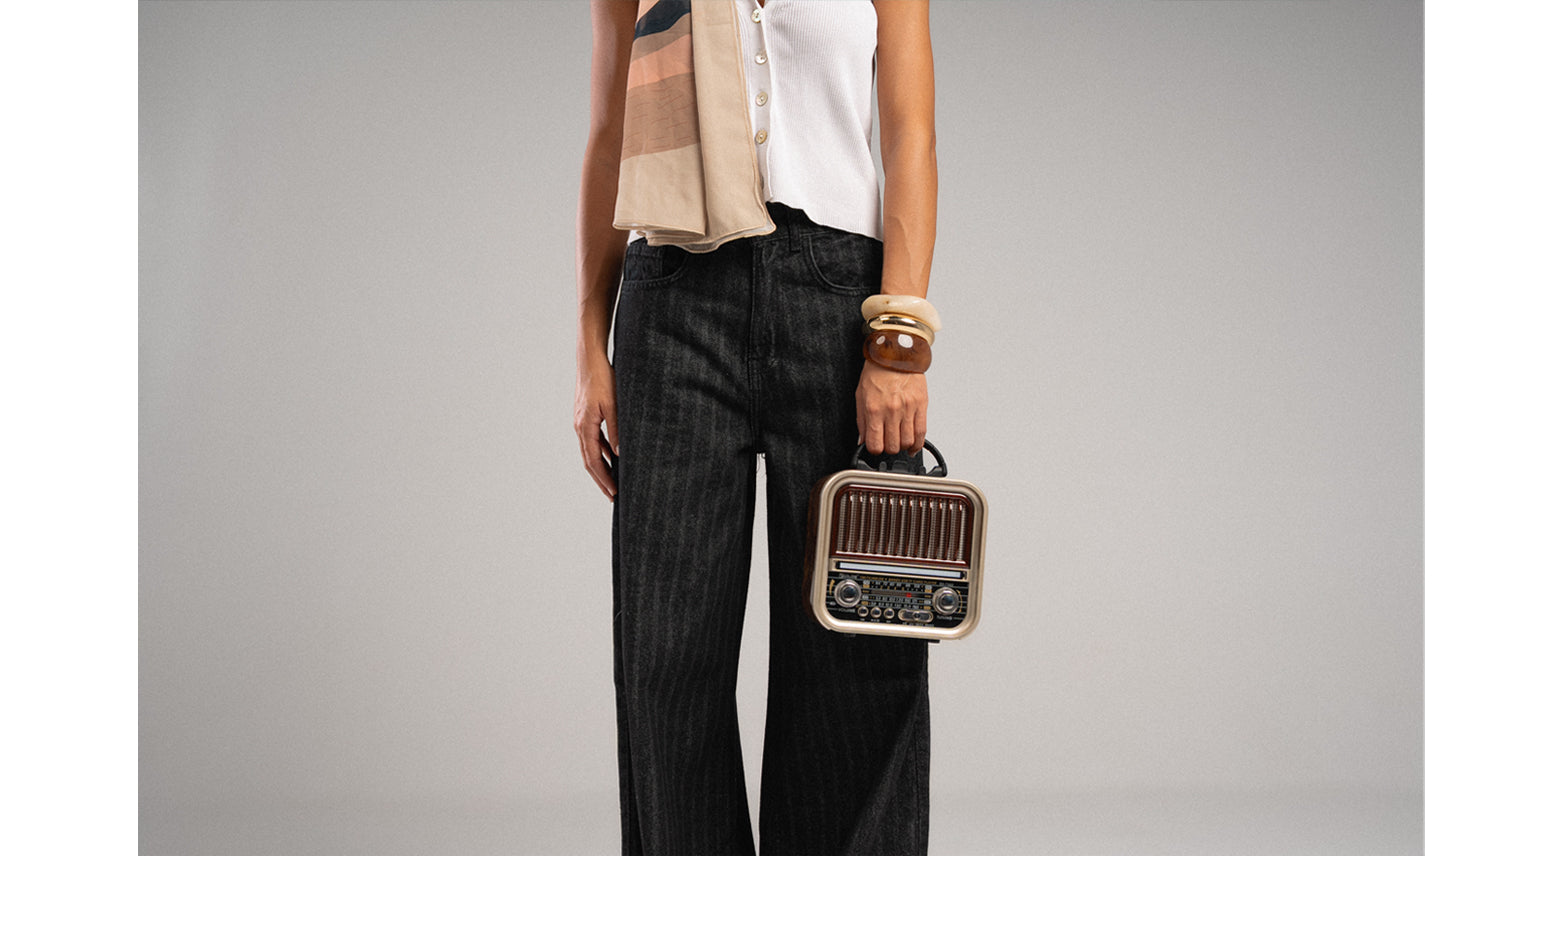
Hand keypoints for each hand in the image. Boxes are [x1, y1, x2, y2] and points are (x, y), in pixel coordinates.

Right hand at [574, 354, 618, 499]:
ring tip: (613, 480)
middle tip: (612, 496)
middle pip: (589, 461)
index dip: (604, 478)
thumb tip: (620, 454)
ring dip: (601, 467)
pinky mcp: (586, 416)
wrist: (590, 360)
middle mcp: (580, 427)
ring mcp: (581, 422)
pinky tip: (613, 457)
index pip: (594, 461)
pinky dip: (602, 451)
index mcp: (585, 427)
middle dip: (601, 479)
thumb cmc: (603, 379)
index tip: (614, 492)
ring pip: (591, 451)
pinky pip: (593, 440)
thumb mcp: (614, 405)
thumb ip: (617, 430)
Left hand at [855, 358, 927, 454]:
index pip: (875, 444)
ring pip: (907, 442)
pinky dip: (918, 444)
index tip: (875, 447)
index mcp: (874, 409)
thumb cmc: (877, 372)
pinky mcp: (921, 405)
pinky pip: (921, 432)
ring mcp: (908, 408)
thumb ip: (862, 421)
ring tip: (899, 441)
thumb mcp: (860, 396)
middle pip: (893, 446)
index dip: (874, 450)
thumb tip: (863, 440)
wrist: (895, 354)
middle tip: (887, 443)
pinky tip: (913, 446)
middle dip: (889, 448)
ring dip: (902, 446)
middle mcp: (891, 410)